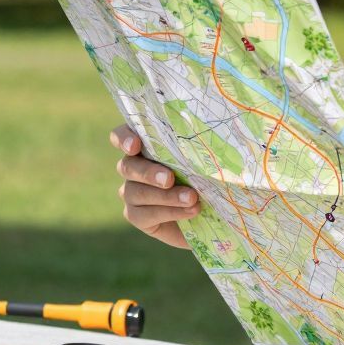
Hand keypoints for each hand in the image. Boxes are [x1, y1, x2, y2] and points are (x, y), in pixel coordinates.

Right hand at [110, 125, 199, 249]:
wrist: (210, 215)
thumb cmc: (208, 177)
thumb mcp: (208, 160)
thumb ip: (201, 148)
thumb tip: (222, 129)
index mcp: (145, 147)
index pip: (121, 136)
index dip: (123, 138)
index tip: (136, 145)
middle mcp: (133, 168)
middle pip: (128, 166)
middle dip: (148, 172)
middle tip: (169, 179)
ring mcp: (131, 192)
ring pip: (136, 192)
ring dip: (166, 196)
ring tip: (192, 198)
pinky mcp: (136, 215)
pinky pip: (144, 214)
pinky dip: (169, 212)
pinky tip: (190, 212)